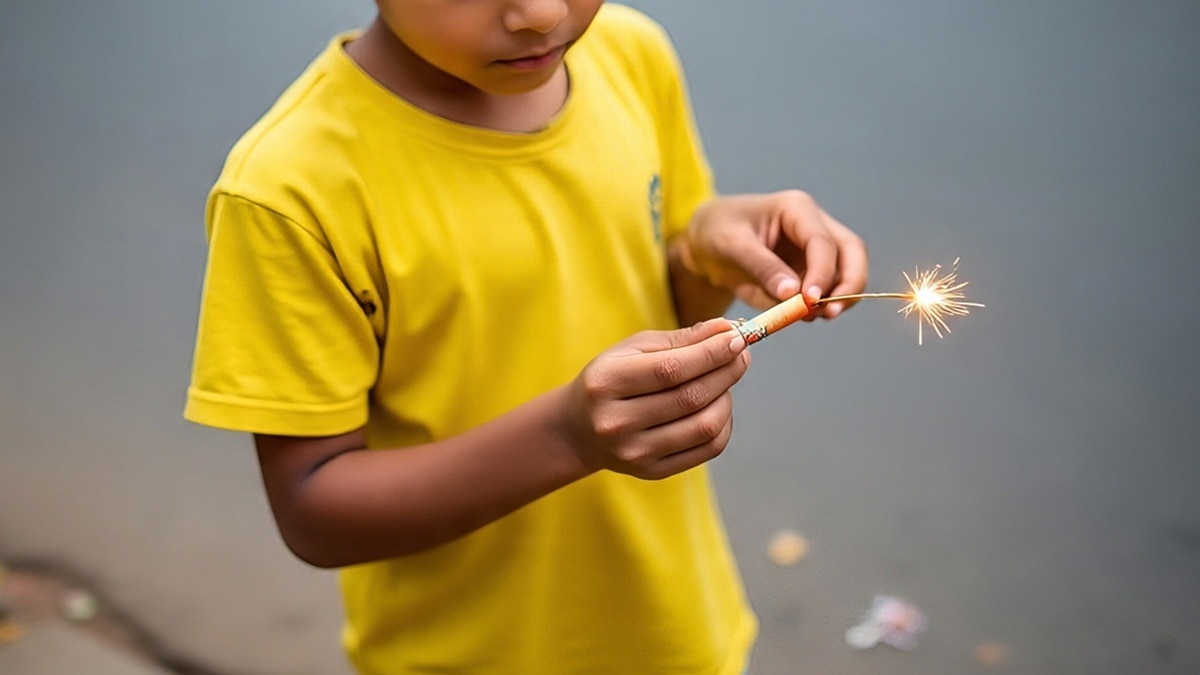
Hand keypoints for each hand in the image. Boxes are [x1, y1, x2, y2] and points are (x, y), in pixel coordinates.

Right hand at [560, 318, 749, 479]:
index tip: (737, 339)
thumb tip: (726, 330)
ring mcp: (635, 452)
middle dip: (726, 372)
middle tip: (742, 354)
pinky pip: (707, 449)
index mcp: (607, 383)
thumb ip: (681, 340)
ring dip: (727, 398)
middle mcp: (617, 422)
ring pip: (705, 426)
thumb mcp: (634, 350)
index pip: (670, 369)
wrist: (580, 430)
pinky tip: (718, 407)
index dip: (710, 354)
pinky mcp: (652, 472)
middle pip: (690, 398)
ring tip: (725, 381)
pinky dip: (724, 424)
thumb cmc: (612, 380)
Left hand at [680, 190, 867, 318]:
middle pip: (852, 252)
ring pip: (846, 273)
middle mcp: (815, 225)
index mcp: (797, 209)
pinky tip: (797, 315)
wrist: (706, 240)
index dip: (821, 273)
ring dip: (836, 298)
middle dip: (848, 284)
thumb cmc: (717, 231)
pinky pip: (824, 291)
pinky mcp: (811, 271)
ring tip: (807, 317)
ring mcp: (816, 250)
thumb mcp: (732, 246)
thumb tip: (793, 294)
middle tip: (830, 313)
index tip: (809, 301)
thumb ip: (763, 268)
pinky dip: (817, 306)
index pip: (822, 242)